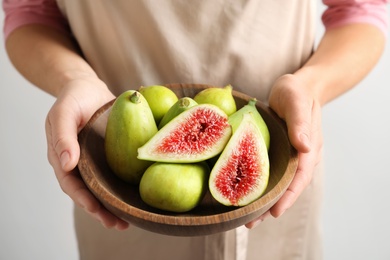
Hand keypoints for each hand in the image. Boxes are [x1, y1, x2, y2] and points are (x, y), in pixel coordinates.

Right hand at [45, 76, 128, 229]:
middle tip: (118, 224)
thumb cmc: (73, 98)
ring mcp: (94, 160)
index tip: (97, 210)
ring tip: (129, 220)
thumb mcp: (64, 112)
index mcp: (62, 157)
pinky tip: (136, 195)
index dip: (83, 198)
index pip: (71, 184)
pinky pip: (114, 174)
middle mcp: (78, 163)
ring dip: (113, 204)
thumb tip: (66, 164)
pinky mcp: (108, 155)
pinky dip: (122, 186)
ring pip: (102, 187)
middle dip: (101, 210)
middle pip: (88, 192)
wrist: (87, 87)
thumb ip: (62, 136)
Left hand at [246, 74, 322, 227]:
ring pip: (275, 183)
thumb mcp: (297, 102)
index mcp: (308, 150)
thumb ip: (300, 123)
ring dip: (261, 200)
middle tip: (250, 222)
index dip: (288, 197)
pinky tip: (241, 191)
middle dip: (270, 206)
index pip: (299, 178)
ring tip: (244, 216)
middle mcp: (298, 157)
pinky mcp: (275, 152)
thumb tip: (305, 148)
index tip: (274, 212)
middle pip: (286, 187)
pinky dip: (255, 184)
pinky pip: (266, 171)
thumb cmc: (297, 92)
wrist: (295, 86)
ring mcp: (286, 156)